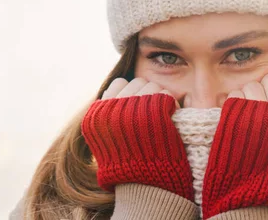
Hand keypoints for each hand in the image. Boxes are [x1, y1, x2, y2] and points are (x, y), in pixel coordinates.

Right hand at [81, 78, 193, 200]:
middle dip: (147, 94)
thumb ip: (108, 114)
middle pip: (137, 81)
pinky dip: (171, 104)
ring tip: (160, 116)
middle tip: (152, 111)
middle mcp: (111, 109)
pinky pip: (165, 95)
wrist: (143, 186)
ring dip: (160, 97)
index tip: (137, 107)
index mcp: (97, 114)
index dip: (131, 93)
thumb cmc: (127, 164)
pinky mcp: (153, 111)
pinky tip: (169, 117)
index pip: (118, 83)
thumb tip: (119, 89)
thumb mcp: (105, 139)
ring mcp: (132, 108)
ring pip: (153, 85)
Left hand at [202, 71, 267, 218]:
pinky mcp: (235, 115)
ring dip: (250, 97)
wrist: (256, 192)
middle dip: (267, 89)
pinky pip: (235, 93)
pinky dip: (235, 104)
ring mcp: (258, 111)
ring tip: (251, 118)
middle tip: (264, 107)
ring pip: (253, 84)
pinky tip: (239, 121)